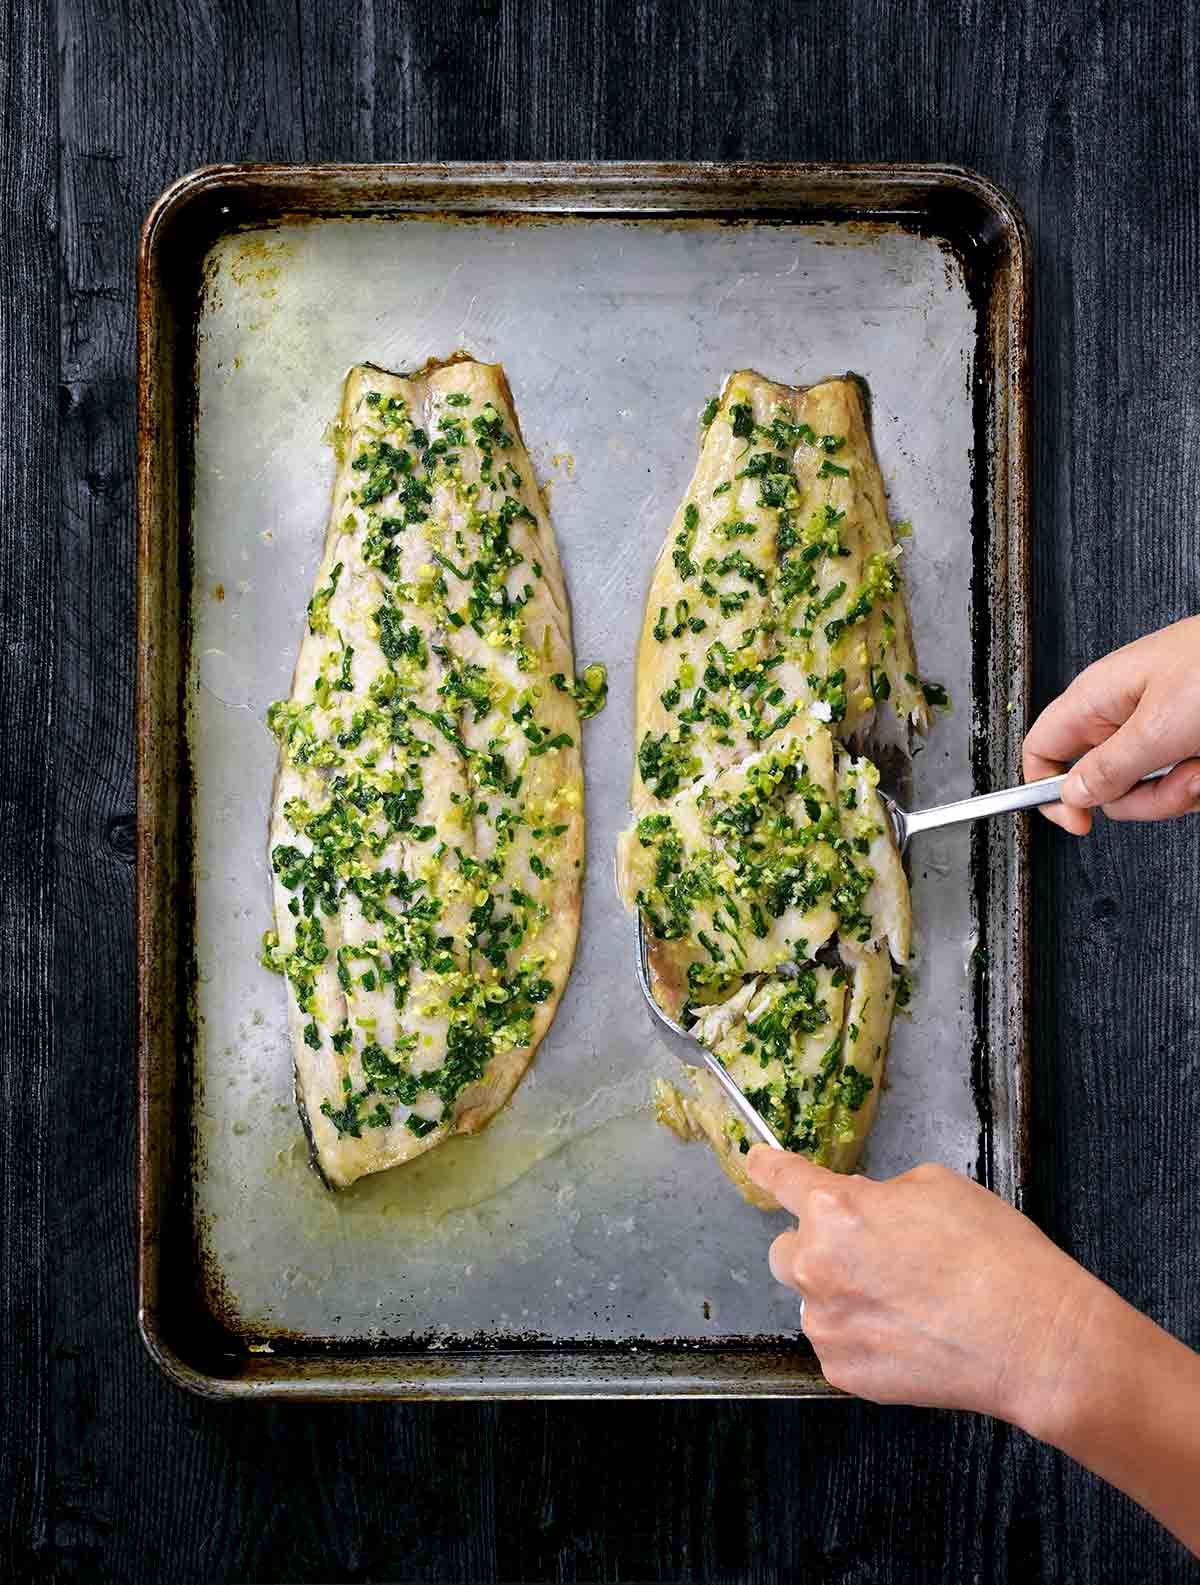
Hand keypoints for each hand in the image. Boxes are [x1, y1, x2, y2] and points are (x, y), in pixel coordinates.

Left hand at [747, 1148, 1199, 1554]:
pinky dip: (862, 1334)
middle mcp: (815, 1267)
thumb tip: (861, 1207)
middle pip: (786, 1248)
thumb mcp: (938, 1187)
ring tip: (905, 1301)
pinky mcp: (843, 1371)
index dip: (767, 1167)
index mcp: (835, 1210)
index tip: (756, 1162)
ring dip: (840, 1293)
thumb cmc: (995, 1253)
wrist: (1032, 1339)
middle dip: (816, 1245)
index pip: (783, 1179)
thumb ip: (882, 1193)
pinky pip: (838, 1340)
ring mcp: (826, 1324)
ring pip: (813, 1299)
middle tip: (870, 1253)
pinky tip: (910, 1333)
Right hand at [1022, 615, 1199, 833]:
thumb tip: (1072, 793)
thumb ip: (1108, 768)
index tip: (1079, 821)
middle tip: (1173, 783)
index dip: (1050, 791)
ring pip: (1147, 788)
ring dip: (1180, 791)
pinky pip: (1182, 780)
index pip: (1043, 749)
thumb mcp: (1159, 729)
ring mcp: (1159, 726)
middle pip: (1103, 782)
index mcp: (1096, 698)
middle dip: (1143, 797)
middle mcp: (1123, 713)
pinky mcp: (1189, 736)